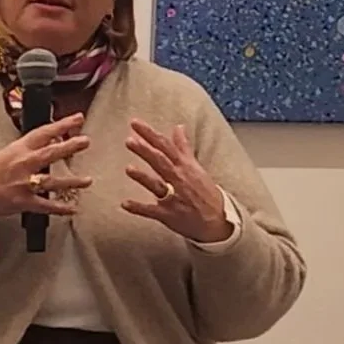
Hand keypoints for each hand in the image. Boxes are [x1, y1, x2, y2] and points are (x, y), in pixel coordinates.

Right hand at [0, 113, 92, 224]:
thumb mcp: (6, 153)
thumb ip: (28, 149)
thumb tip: (50, 142)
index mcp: (18, 149)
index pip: (43, 133)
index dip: (62, 125)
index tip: (77, 119)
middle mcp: (23, 164)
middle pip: (51, 153)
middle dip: (70, 146)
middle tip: (85, 141)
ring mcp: (25, 184)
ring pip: (53, 182)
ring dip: (72, 181)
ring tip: (87, 180)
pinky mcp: (24, 202)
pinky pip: (47, 205)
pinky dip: (61, 208)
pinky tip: (73, 208)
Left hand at [122, 119, 230, 242]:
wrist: (218, 221)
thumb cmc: (204, 192)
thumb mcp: (195, 167)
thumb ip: (183, 147)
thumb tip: (178, 127)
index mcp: (184, 167)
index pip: (165, 146)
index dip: (150, 134)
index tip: (134, 123)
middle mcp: (179, 180)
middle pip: (160, 162)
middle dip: (146, 151)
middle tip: (129, 140)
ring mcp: (174, 198)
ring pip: (157, 186)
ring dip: (143, 177)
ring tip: (128, 168)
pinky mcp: (168, 215)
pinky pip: (152, 211)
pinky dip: (139, 208)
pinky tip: (125, 204)